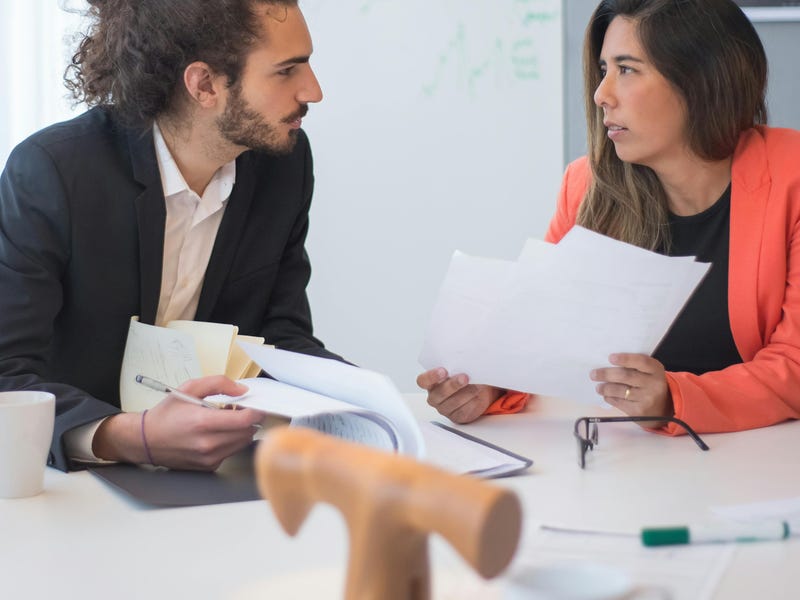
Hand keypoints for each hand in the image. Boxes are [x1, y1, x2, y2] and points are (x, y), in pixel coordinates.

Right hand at [95, 375, 263, 469]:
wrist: (146, 440)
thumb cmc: (167, 414)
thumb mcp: (189, 388)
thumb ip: (218, 383)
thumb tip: (242, 389)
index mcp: (203, 423)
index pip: (245, 420)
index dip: (256, 411)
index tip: (256, 404)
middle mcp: (208, 444)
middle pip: (248, 432)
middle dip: (248, 419)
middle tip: (238, 408)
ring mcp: (209, 458)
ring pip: (242, 443)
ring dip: (241, 430)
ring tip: (227, 419)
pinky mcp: (210, 466)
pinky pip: (232, 451)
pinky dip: (231, 440)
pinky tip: (219, 432)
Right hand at [416, 368, 502, 423]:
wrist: (478, 390)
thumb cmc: (464, 375)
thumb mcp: (458, 367)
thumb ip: (456, 365)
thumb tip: (465, 360)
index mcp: (430, 383)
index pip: (423, 381)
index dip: (431, 376)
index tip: (444, 370)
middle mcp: (434, 397)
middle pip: (439, 393)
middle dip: (453, 385)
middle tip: (465, 377)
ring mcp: (444, 408)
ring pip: (453, 403)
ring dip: (467, 393)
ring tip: (477, 386)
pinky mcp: (456, 416)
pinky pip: (463, 411)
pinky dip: (472, 402)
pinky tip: (478, 396)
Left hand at [590, 353, 672, 422]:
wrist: (663, 410)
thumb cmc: (650, 386)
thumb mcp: (650, 373)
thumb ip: (635, 366)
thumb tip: (607, 363)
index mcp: (656, 370)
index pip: (641, 361)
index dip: (625, 359)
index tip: (610, 358)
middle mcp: (654, 384)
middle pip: (625, 376)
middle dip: (606, 374)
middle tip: (593, 374)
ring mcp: (647, 399)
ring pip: (619, 390)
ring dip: (605, 388)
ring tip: (598, 387)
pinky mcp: (639, 411)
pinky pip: (619, 402)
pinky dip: (610, 398)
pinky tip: (606, 396)